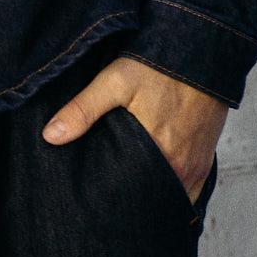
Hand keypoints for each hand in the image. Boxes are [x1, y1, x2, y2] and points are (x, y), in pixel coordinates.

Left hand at [40, 55, 226, 199]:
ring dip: (153, 196)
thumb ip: (83, 110)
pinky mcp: (206, 156)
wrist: (205, 50)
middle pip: (153, 199)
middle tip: (109, 206)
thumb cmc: (160, 66)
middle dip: (133, 204)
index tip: (99, 205)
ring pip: (172, 196)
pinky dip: (173, 189)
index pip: (134, 196)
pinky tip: (153, 186)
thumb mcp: (115, 81)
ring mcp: (197, 165)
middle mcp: (183, 168)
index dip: (117, 203)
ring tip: (129, 197)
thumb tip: (51, 136)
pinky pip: (189, 186)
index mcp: (161, 157)